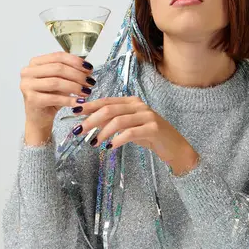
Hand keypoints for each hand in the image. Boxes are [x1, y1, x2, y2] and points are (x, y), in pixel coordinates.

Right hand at [20, 51, 95, 128]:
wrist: (39, 118)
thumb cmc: (49, 98)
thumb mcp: (60, 81)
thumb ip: (70, 72)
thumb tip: (87, 69)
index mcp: (35, 63)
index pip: (58, 56)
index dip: (76, 61)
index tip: (89, 69)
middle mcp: (28, 72)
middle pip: (58, 68)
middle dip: (78, 75)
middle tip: (90, 82)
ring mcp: (27, 85)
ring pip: (56, 82)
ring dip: (75, 87)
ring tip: (86, 92)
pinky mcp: (31, 99)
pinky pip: (54, 98)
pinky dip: (69, 100)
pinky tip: (78, 102)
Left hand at [72, 96, 199, 175]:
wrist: (175, 147)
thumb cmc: (149, 136)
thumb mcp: (129, 127)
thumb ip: (112, 122)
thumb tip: (89, 122)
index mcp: (132, 102)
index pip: (106, 101)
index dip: (89, 105)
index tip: (74, 111)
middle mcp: (139, 105)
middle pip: (109, 109)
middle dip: (91, 120)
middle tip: (79, 131)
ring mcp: (147, 116)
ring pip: (118, 121)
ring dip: (102, 132)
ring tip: (93, 142)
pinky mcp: (153, 128)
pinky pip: (130, 133)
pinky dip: (117, 140)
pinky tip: (109, 147)